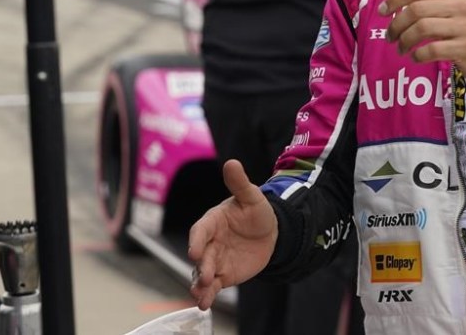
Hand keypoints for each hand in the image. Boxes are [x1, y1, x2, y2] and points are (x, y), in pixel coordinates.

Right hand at [188, 160, 277, 309]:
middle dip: (201, 266)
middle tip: (205, 276)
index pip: (200, 231)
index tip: (195, 251)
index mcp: (212, 222)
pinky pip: (212, 286)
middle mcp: (209, 243)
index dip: (196, 241)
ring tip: (200, 295)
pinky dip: (207, 295)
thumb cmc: (256, 211)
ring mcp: (214, 260)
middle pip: (201, 256)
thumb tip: (232, 162)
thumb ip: (239, 183)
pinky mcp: (222, 275)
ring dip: (199, 284)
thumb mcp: (251, 196)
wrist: (270, 232)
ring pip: (202, 274)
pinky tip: (204, 304)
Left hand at [379, 0, 465, 87]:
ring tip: (401, 49)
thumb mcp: (453, 4)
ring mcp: (464, 27)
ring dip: (405, 41)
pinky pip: (434, 50)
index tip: (382, 11)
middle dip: (396, 24)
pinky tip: (416, 58)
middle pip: (416, 9)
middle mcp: (460, 6)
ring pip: (422, 28)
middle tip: (390, 37)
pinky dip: (419, 55)